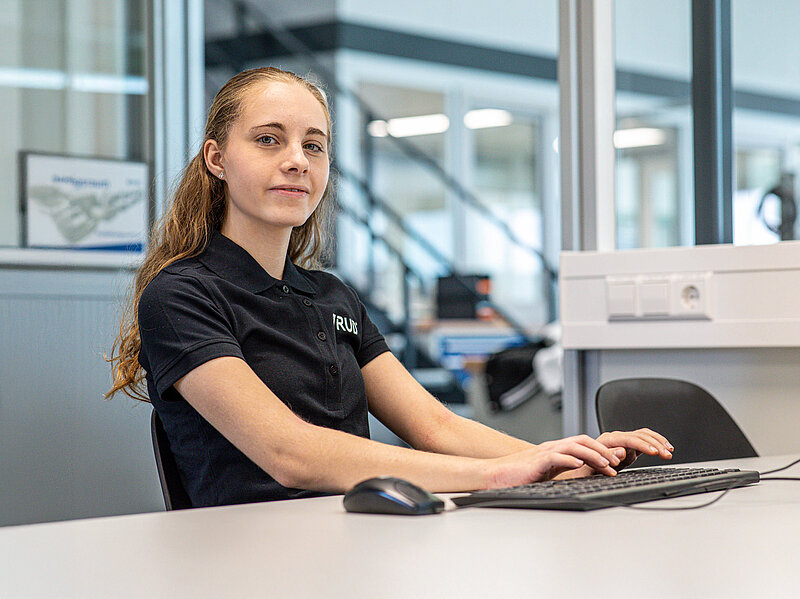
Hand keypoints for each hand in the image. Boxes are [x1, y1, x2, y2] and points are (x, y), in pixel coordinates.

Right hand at [485, 435, 625, 488]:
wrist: (495, 475)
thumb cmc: (519, 476)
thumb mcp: (547, 473)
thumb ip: (563, 470)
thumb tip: (582, 474)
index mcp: (556, 451)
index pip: (583, 445)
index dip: (601, 451)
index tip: (614, 464)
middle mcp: (552, 448)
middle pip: (582, 440)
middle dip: (602, 450)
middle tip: (616, 462)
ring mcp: (544, 453)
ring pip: (573, 446)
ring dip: (592, 454)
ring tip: (605, 464)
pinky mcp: (536, 461)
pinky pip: (555, 456)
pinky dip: (568, 459)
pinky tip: (579, 464)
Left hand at [595, 428, 673, 470]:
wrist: (585, 468)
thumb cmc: (589, 467)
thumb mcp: (596, 465)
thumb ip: (609, 457)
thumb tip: (622, 451)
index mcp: (608, 440)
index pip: (630, 439)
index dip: (643, 445)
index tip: (655, 452)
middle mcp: (617, 437)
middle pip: (640, 435)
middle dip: (655, 444)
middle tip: (667, 455)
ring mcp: (624, 440)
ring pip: (644, 435)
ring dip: (658, 442)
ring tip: (669, 451)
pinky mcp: (629, 446)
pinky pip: (645, 439)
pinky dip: (656, 442)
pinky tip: (665, 447)